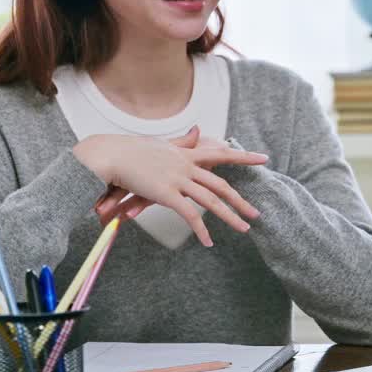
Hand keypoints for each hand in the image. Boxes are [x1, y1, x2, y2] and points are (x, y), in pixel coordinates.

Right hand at [76, 129, 265, 245]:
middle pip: (220, 184)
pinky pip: (189, 215)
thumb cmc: (129, 150)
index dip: (243, 157)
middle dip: (240, 200)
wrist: (109, 154)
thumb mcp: (161, 144)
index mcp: (185, 154)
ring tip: (244, 230)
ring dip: (229, 217)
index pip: (220, 154)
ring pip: (211, 200)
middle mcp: (185, 165)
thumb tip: (198, 130)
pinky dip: (201, 229)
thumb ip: (182, 141)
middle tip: (256, 213)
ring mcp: (177, 179)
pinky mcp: (166, 193)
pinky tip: (209, 242)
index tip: (263, 158)